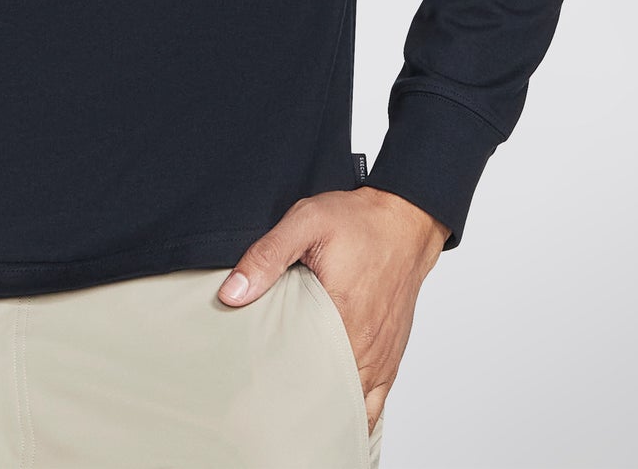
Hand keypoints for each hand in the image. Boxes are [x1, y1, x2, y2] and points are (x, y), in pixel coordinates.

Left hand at [216, 186, 449, 430]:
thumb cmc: (359, 222)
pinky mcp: (391, 356)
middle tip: (267, 409)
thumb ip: (267, 256)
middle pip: (331, 398)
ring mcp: (382, 356)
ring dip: (328, 413)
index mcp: (344, 318)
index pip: (307, 375)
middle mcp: (368, 346)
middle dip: (300, 407)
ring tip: (295, 417)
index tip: (255, 394)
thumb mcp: (306, 222)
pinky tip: (333, 416)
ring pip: (356, 409)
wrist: (405, 220)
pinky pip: (376, 402)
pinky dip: (355, 413)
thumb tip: (232, 293)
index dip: (280, 390)